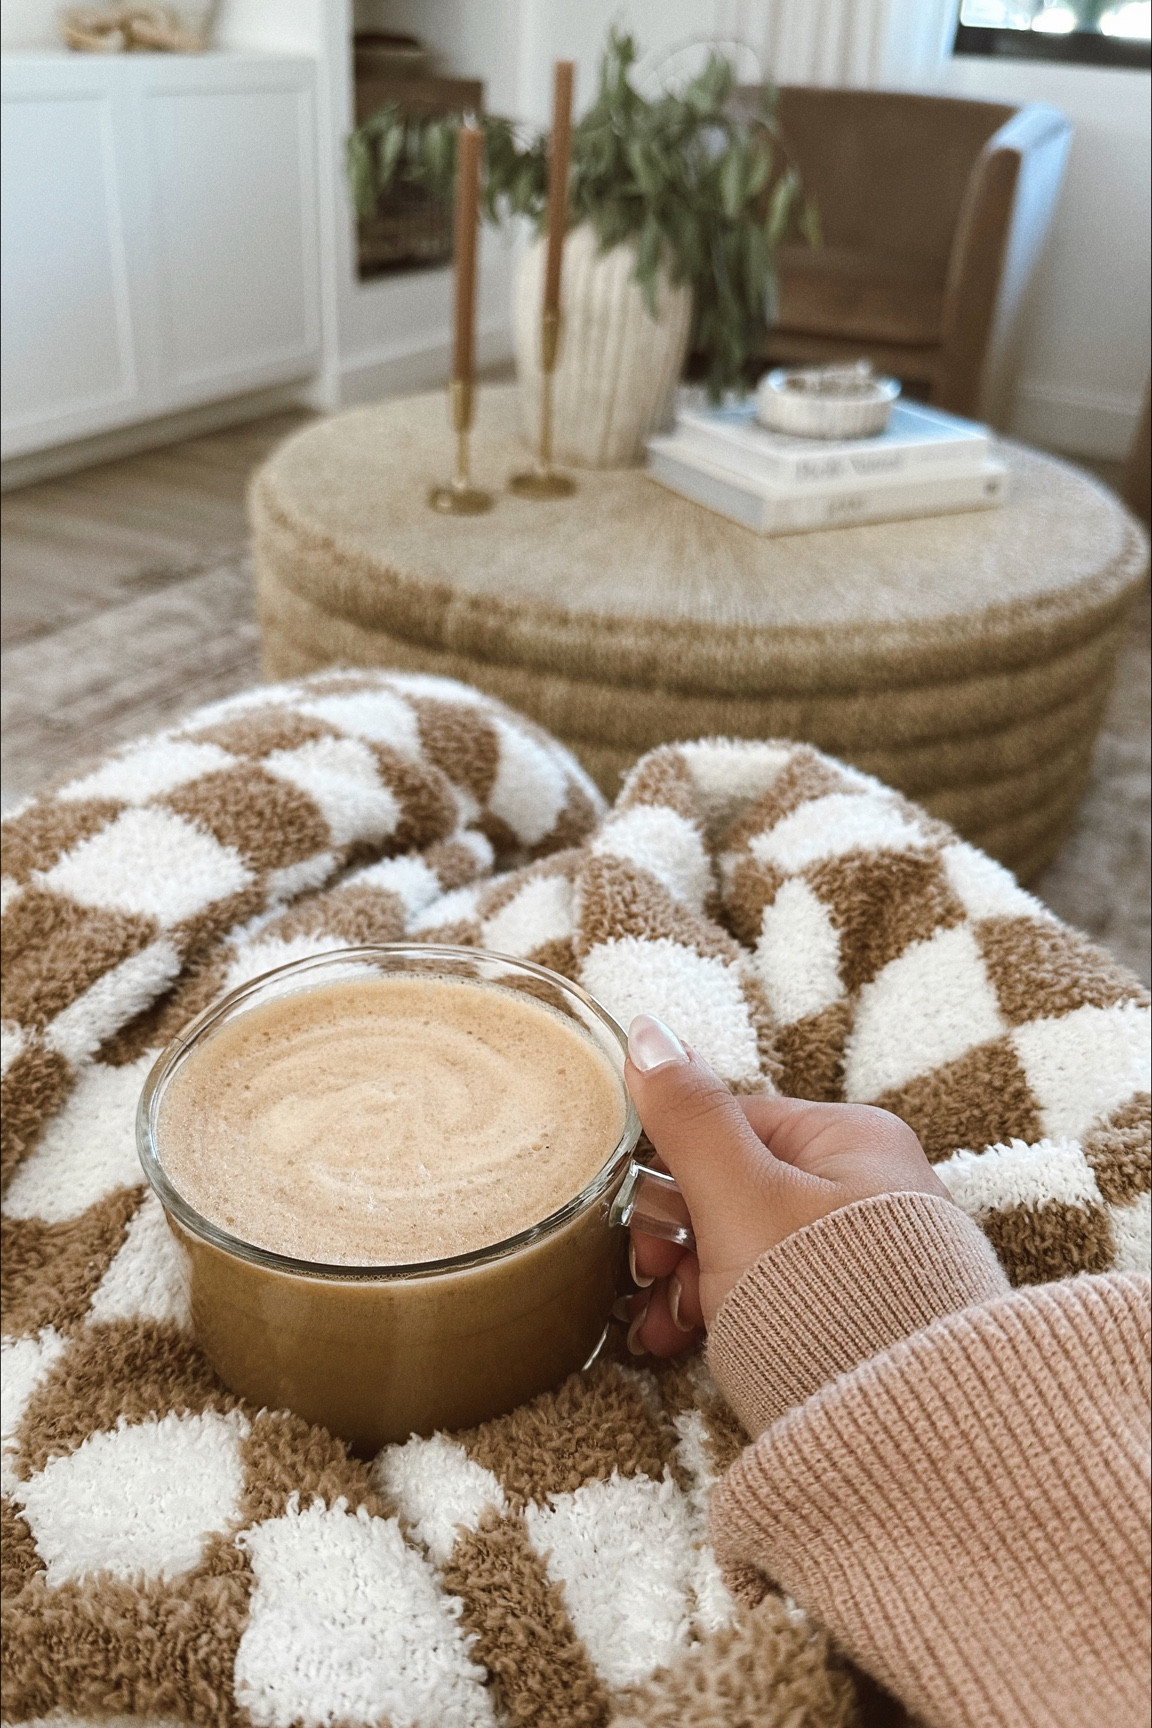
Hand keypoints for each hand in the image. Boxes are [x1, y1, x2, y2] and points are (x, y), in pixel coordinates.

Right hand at [622, 1014, 949, 1357]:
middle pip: (736, 1189)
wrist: (900, 1433)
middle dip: (677, 1240)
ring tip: (662, 1331)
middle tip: (651, 1283)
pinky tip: (692, 1345)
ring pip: (747, 1247)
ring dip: (691, 1283)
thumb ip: (690, 1118)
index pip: (733, 1124)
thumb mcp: (739, 1198)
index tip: (642, 1227)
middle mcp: (868, 1186)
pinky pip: (774, 1294)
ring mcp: (868, 1253)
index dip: (672, 1172)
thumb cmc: (825, 1301)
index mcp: (851, 1138)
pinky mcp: (862, 1314)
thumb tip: (649, 1032)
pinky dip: (726, 1314)